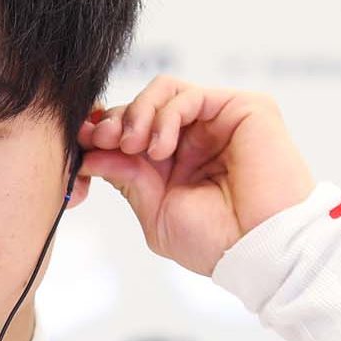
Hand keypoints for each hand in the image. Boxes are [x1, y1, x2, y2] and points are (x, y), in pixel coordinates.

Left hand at [77, 75, 315, 276]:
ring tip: (133, 146)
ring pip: (162, 91)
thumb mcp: (154, 209)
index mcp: (174, 162)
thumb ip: (125, 177)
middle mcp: (195, 137)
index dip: (102, 132)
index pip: (130, 131)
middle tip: (101, 140)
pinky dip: (165, 116)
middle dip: (113, 121)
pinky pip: (188, 94)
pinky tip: (161, 149)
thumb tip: (88, 152)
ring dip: (136, 114)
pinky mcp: (243, 107)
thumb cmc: (215, 240)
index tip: (82, 144)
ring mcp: (218, 120)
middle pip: (142, 106)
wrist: (258, 249)